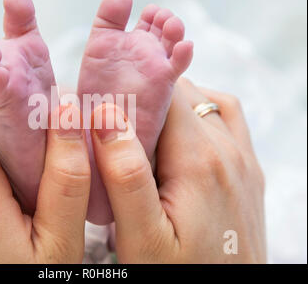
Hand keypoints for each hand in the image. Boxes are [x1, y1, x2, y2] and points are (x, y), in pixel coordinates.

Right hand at [92, 78, 265, 262]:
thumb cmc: (183, 277)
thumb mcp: (144, 238)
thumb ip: (125, 176)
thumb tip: (106, 116)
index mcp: (200, 161)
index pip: (166, 94)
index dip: (134, 89)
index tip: (106, 99)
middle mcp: (228, 152)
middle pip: (185, 95)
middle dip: (148, 97)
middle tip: (116, 118)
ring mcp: (243, 161)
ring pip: (205, 103)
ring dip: (173, 105)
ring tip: (143, 129)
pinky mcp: (247, 173)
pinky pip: (226, 120)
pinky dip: (200, 114)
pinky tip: (179, 136)